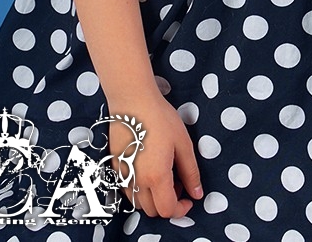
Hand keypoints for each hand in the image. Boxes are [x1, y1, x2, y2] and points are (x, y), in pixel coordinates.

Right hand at [111, 89, 202, 217]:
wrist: (132, 101)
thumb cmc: (160, 118)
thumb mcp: (183, 143)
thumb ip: (190, 172)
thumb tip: (197, 194)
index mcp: (157, 177)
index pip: (168, 210)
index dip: (181, 209)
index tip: (188, 198)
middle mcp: (137, 182)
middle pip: (152, 211)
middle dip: (168, 203)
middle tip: (177, 182)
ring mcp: (123, 176)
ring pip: (138, 203)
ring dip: (152, 198)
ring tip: (163, 174)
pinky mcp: (115, 167)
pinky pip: (127, 190)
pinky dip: (139, 189)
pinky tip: (147, 169)